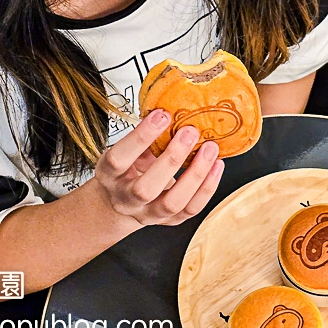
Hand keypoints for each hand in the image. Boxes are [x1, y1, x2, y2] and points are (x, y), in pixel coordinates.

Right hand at [93, 108, 223, 225]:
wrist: (119, 202)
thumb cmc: (126, 168)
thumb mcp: (126, 149)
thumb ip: (146, 135)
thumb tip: (172, 106)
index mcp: (110, 175)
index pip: (120, 159)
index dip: (141, 137)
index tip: (162, 115)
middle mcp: (126, 199)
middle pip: (146, 188)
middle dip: (171, 159)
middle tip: (190, 132)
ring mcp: (148, 213)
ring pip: (172, 203)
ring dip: (195, 174)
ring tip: (210, 148)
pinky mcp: (169, 221)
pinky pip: (191, 209)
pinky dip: (207, 188)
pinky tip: (217, 166)